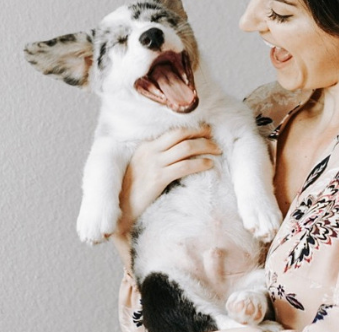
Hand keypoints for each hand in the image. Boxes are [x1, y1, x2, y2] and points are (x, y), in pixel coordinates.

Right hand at [111, 126, 218, 264]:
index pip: (172, 131)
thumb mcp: (142, 167)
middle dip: (200, 132)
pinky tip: (209, 165)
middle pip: (181, 134)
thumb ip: (156, 157)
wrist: (121, 210)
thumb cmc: (133, 191)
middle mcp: (149, 151)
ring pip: (186, 148)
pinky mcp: (158, 179)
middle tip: (214, 135)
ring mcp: (153, 164)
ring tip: (217, 150)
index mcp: (145, 146)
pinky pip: (184, 166)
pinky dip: (200, 163)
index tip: (204, 130)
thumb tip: (178, 153)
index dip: (191, 129)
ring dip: (205, 147)